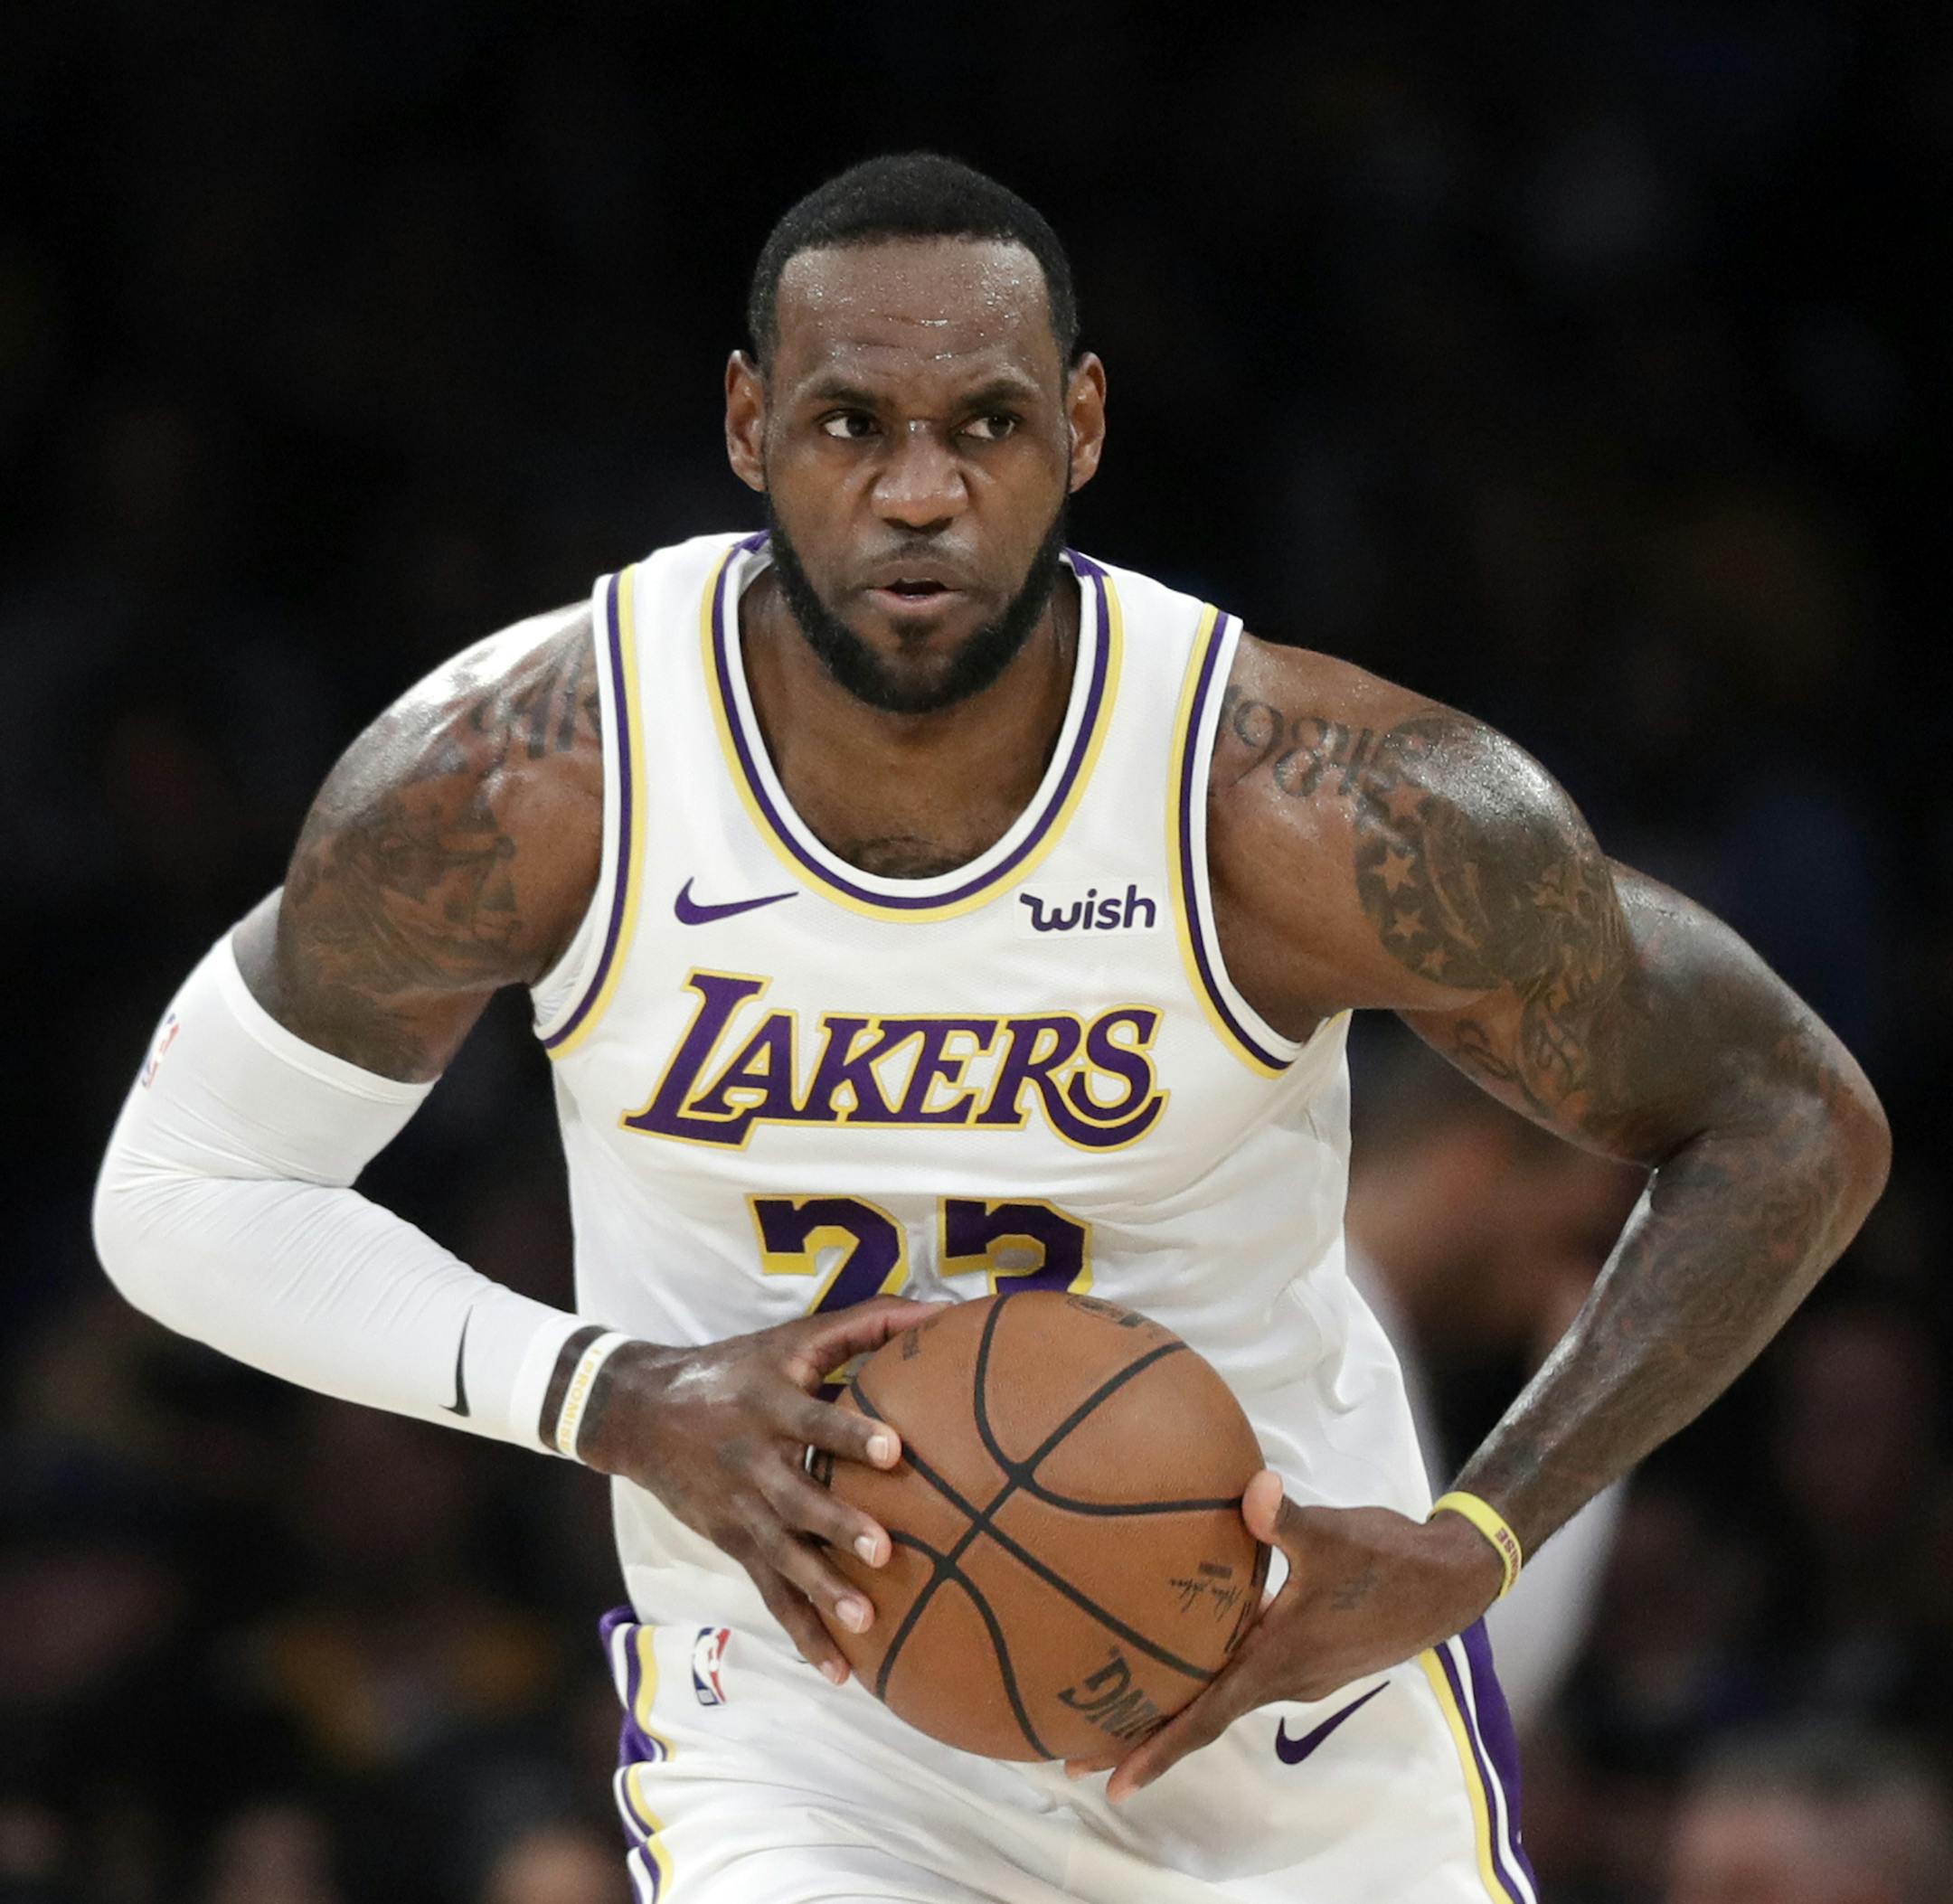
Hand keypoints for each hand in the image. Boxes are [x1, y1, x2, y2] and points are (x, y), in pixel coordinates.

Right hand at [577, 1297, 940, 1683]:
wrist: (642, 1413)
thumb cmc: (738, 1368)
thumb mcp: (793, 1339)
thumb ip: (868, 1323)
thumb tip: (946, 1311)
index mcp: (771, 1404)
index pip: (815, 1420)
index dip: (851, 1433)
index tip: (893, 1449)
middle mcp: (754, 1460)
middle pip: (799, 1498)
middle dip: (838, 1526)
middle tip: (884, 1550)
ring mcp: (742, 1510)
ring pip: (784, 1556)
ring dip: (823, 1591)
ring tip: (865, 1620)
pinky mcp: (735, 1545)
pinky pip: (771, 1593)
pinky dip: (803, 1633)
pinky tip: (841, 1670)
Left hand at [1079, 1472, 1504, 1801]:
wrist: (1448, 1579)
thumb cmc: (1389, 1561)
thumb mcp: (1336, 1535)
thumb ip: (1287, 1518)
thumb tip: (1252, 1489)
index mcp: (1280, 1660)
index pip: (1207, 1717)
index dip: (1159, 1750)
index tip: (1111, 1782)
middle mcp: (1282, 1675)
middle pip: (1202, 1715)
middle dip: (1144, 1735)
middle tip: (1078, 1748)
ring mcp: (1296, 1666)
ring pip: (1221, 1692)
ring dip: (1173, 1704)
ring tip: (1118, 1701)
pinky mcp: (1306, 1648)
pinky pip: (1243, 1668)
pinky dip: (1205, 1669)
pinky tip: (1185, 1641)